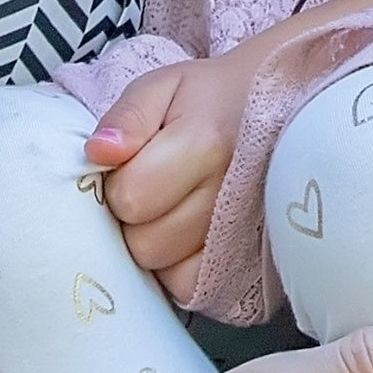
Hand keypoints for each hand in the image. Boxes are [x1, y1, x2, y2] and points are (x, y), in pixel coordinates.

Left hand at [84, 48, 259, 300]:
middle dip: (134, 218)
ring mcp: (244, 232)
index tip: (132, 163)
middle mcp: (229, 195)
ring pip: (165, 268)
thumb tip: (97, 153)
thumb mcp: (163, 86)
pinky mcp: (250, 259)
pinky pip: (191, 286)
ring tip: (169, 206)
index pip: (131, 197)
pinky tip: (182, 234)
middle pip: (146, 243)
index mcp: (205, 144)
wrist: (275, 106)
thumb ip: (127, 117)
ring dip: (155, 243)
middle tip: (151, 185)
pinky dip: (177, 266)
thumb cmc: (210, 97)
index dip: (118, 184)